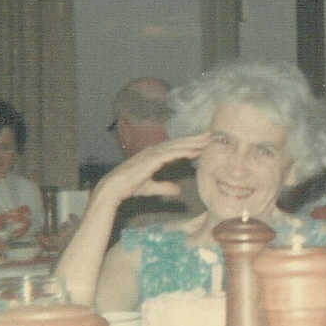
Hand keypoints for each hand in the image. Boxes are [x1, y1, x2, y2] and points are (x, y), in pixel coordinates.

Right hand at [93, 133, 209, 206]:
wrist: (114, 188)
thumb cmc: (129, 187)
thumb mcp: (152, 187)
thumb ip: (165, 187)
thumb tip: (178, 190)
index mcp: (154, 155)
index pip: (176, 147)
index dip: (190, 143)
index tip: (204, 142)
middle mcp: (154, 151)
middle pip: (179, 142)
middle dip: (195, 138)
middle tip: (212, 134)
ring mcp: (152, 154)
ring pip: (177, 145)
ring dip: (193, 142)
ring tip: (207, 139)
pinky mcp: (150, 160)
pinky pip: (170, 154)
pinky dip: (182, 151)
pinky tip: (194, 150)